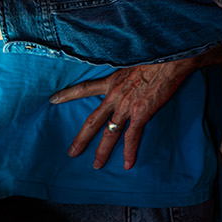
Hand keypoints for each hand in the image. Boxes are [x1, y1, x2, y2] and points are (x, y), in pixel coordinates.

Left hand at [55, 56, 206, 169]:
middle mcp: (115, 95)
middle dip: (81, 138)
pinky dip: (130, 151)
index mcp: (112, 81)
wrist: (168, 59)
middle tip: (71, 152)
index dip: (68, 94)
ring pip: (110, 132)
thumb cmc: (154, 56)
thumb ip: (125, 72)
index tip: (53, 99)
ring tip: (97, 165)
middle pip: (93, 120)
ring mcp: (127, 106)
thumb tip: (128, 75)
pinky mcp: (141, 113)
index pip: (84, 88)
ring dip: (103, 151)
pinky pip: (132, 136)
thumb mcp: (131, 61)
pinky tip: (127, 164)